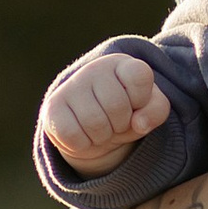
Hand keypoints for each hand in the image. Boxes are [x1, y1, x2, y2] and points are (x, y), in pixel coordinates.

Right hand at [44, 45, 167, 172]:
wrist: (94, 128)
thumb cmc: (127, 113)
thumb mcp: (149, 109)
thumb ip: (156, 110)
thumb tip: (139, 123)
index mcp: (121, 64)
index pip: (139, 75)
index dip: (142, 97)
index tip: (136, 101)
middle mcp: (93, 69)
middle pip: (116, 106)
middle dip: (122, 123)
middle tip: (116, 121)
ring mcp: (70, 87)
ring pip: (94, 123)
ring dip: (103, 136)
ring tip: (102, 128)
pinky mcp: (52, 108)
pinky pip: (72, 136)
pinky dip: (83, 144)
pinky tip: (84, 135)